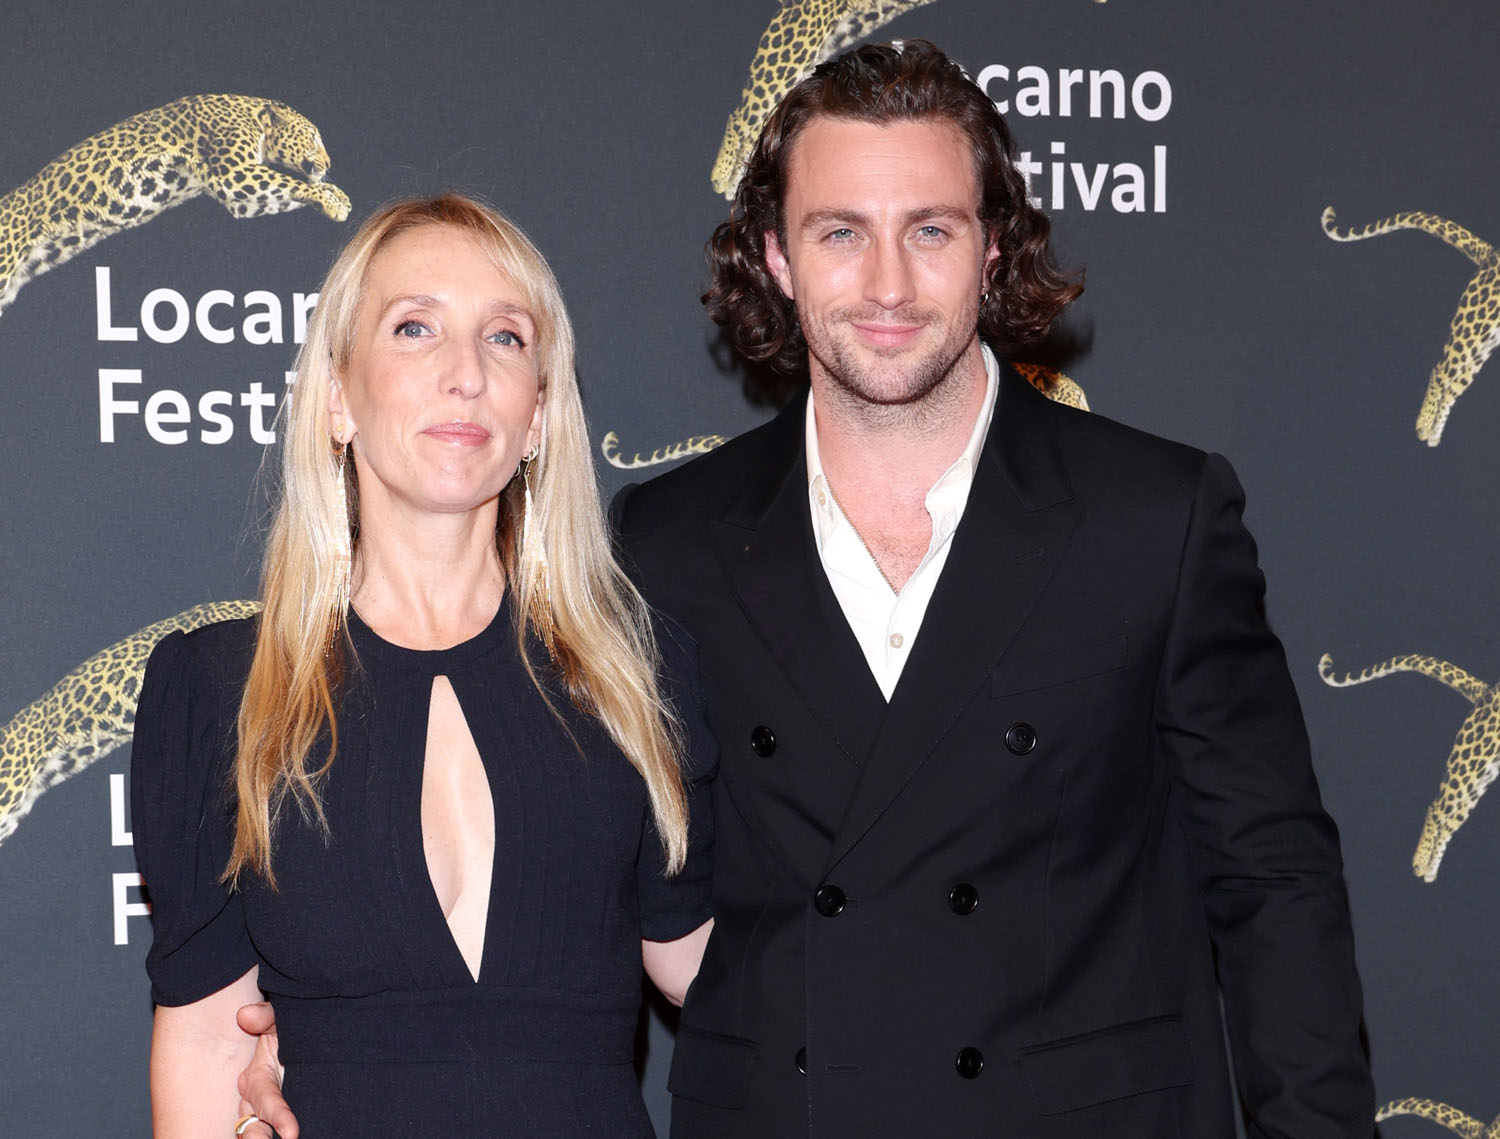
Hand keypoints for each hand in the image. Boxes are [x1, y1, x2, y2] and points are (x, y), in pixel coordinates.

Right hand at [235, 1001, 297, 1138]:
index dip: (278, 1116)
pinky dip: (281, 1135)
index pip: (266, 1100)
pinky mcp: (278, 1118)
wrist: (306, 1038)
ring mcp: (267, 1112)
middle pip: (253, 1127)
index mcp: (255, 1078)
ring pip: (257, 1133)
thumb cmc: (288, 1029)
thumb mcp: (278, 1019)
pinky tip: (299, 1137)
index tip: (293, 1133)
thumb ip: (265, 1016)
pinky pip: (274, 1131)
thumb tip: (245, 1014)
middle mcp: (256, 1100)